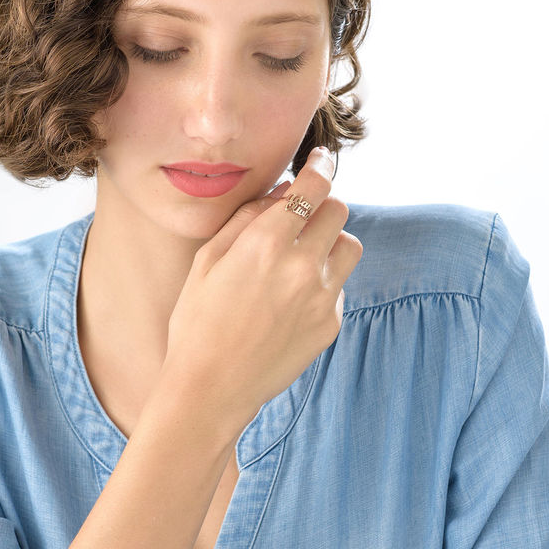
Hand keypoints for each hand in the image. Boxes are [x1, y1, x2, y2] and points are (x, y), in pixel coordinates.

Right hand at [162, 146, 362, 432]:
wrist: (210, 388)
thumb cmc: (197, 322)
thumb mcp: (207, 261)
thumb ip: (246, 219)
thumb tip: (281, 193)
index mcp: (266, 244)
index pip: (314, 187)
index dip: (322, 165)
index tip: (322, 159)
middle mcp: (302, 267)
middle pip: (340, 210)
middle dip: (322, 204)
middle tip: (301, 216)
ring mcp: (322, 298)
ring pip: (350, 246)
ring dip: (331, 240)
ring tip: (303, 256)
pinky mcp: (331, 324)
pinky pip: (340, 286)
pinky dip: (324, 281)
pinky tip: (292, 300)